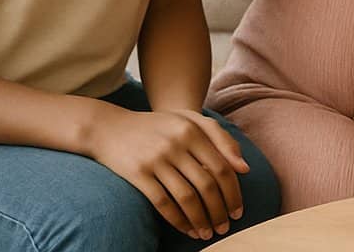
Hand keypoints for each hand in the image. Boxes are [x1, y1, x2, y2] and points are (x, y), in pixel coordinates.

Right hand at [84, 104, 248, 240]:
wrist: (110, 127)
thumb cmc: (157, 126)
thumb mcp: (188, 120)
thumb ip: (220, 138)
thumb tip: (244, 169)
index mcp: (193, 129)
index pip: (223, 167)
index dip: (233, 192)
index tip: (238, 211)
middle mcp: (177, 143)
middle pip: (208, 184)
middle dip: (220, 210)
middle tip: (225, 227)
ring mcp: (157, 158)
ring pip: (187, 197)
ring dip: (201, 220)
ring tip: (207, 233)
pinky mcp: (138, 173)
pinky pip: (163, 203)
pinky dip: (178, 220)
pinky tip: (187, 229)